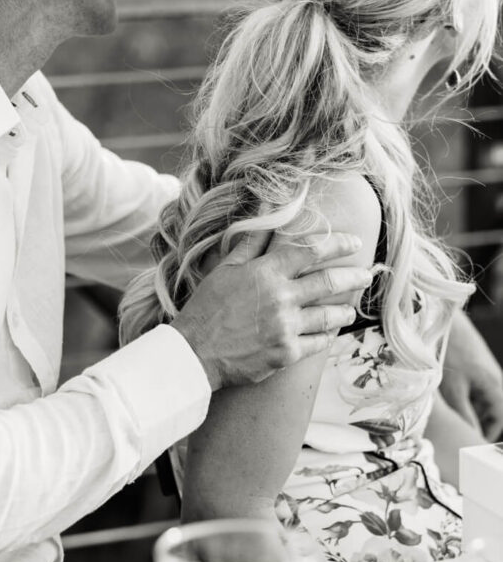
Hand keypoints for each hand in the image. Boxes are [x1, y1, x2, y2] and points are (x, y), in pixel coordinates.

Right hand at [172, 232, 370, 390]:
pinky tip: (329, 333)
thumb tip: (265, 207)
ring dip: (344, 311)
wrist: (193, 352)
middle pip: (329, 283)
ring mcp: (286, 327)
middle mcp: (281, 298)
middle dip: (353, 277)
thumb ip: (252, 241)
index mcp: (267, 272)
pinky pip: (317, 343)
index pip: (312, 251)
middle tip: (367, 275)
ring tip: (349, 311)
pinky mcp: (286, 354)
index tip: (354, 242)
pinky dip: (326, 336)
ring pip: (329, 316)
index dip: (338, 244)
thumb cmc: (206, 307)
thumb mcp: (225, 268)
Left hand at [440, 308, 502, 440]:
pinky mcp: (472, 368)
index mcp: (496, 387)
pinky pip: (472, 390)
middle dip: (476, 425)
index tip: (470, 450)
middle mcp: (495, 380)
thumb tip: (470, 438)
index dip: (486, 438)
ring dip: (467, 412)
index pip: (500, 421)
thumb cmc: (448, 354)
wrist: (439, 319)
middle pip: (491, 413)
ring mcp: (484, 373)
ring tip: (446, 420)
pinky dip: (461, 399)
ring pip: (480, 403)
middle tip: (455, 438)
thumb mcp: (453, 390)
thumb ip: (464, 416)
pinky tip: (443, 403)